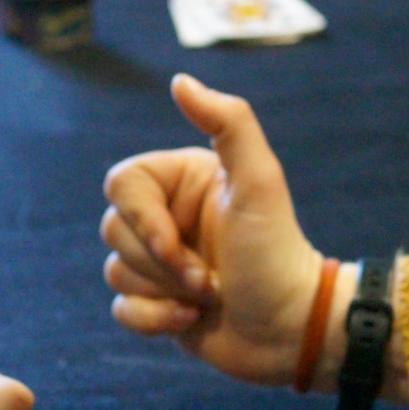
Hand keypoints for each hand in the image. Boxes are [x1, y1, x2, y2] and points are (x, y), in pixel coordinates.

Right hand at [100, 75, 332, 386]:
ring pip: (114, 270)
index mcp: (183, 180)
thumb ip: (229, 122)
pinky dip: (153, 319)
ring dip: (162, 292)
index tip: (174, 243)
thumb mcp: (260, 182)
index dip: (142, 218)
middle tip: (209, 277)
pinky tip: (191, 319)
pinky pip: (120, 308)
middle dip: (161, 263)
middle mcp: (168, 215)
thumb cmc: (277, 252)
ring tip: (208, 296)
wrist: (294, 329)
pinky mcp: (157, 301)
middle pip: (114, 228)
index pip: (122, 182)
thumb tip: (180, 80)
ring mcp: (160, 261)